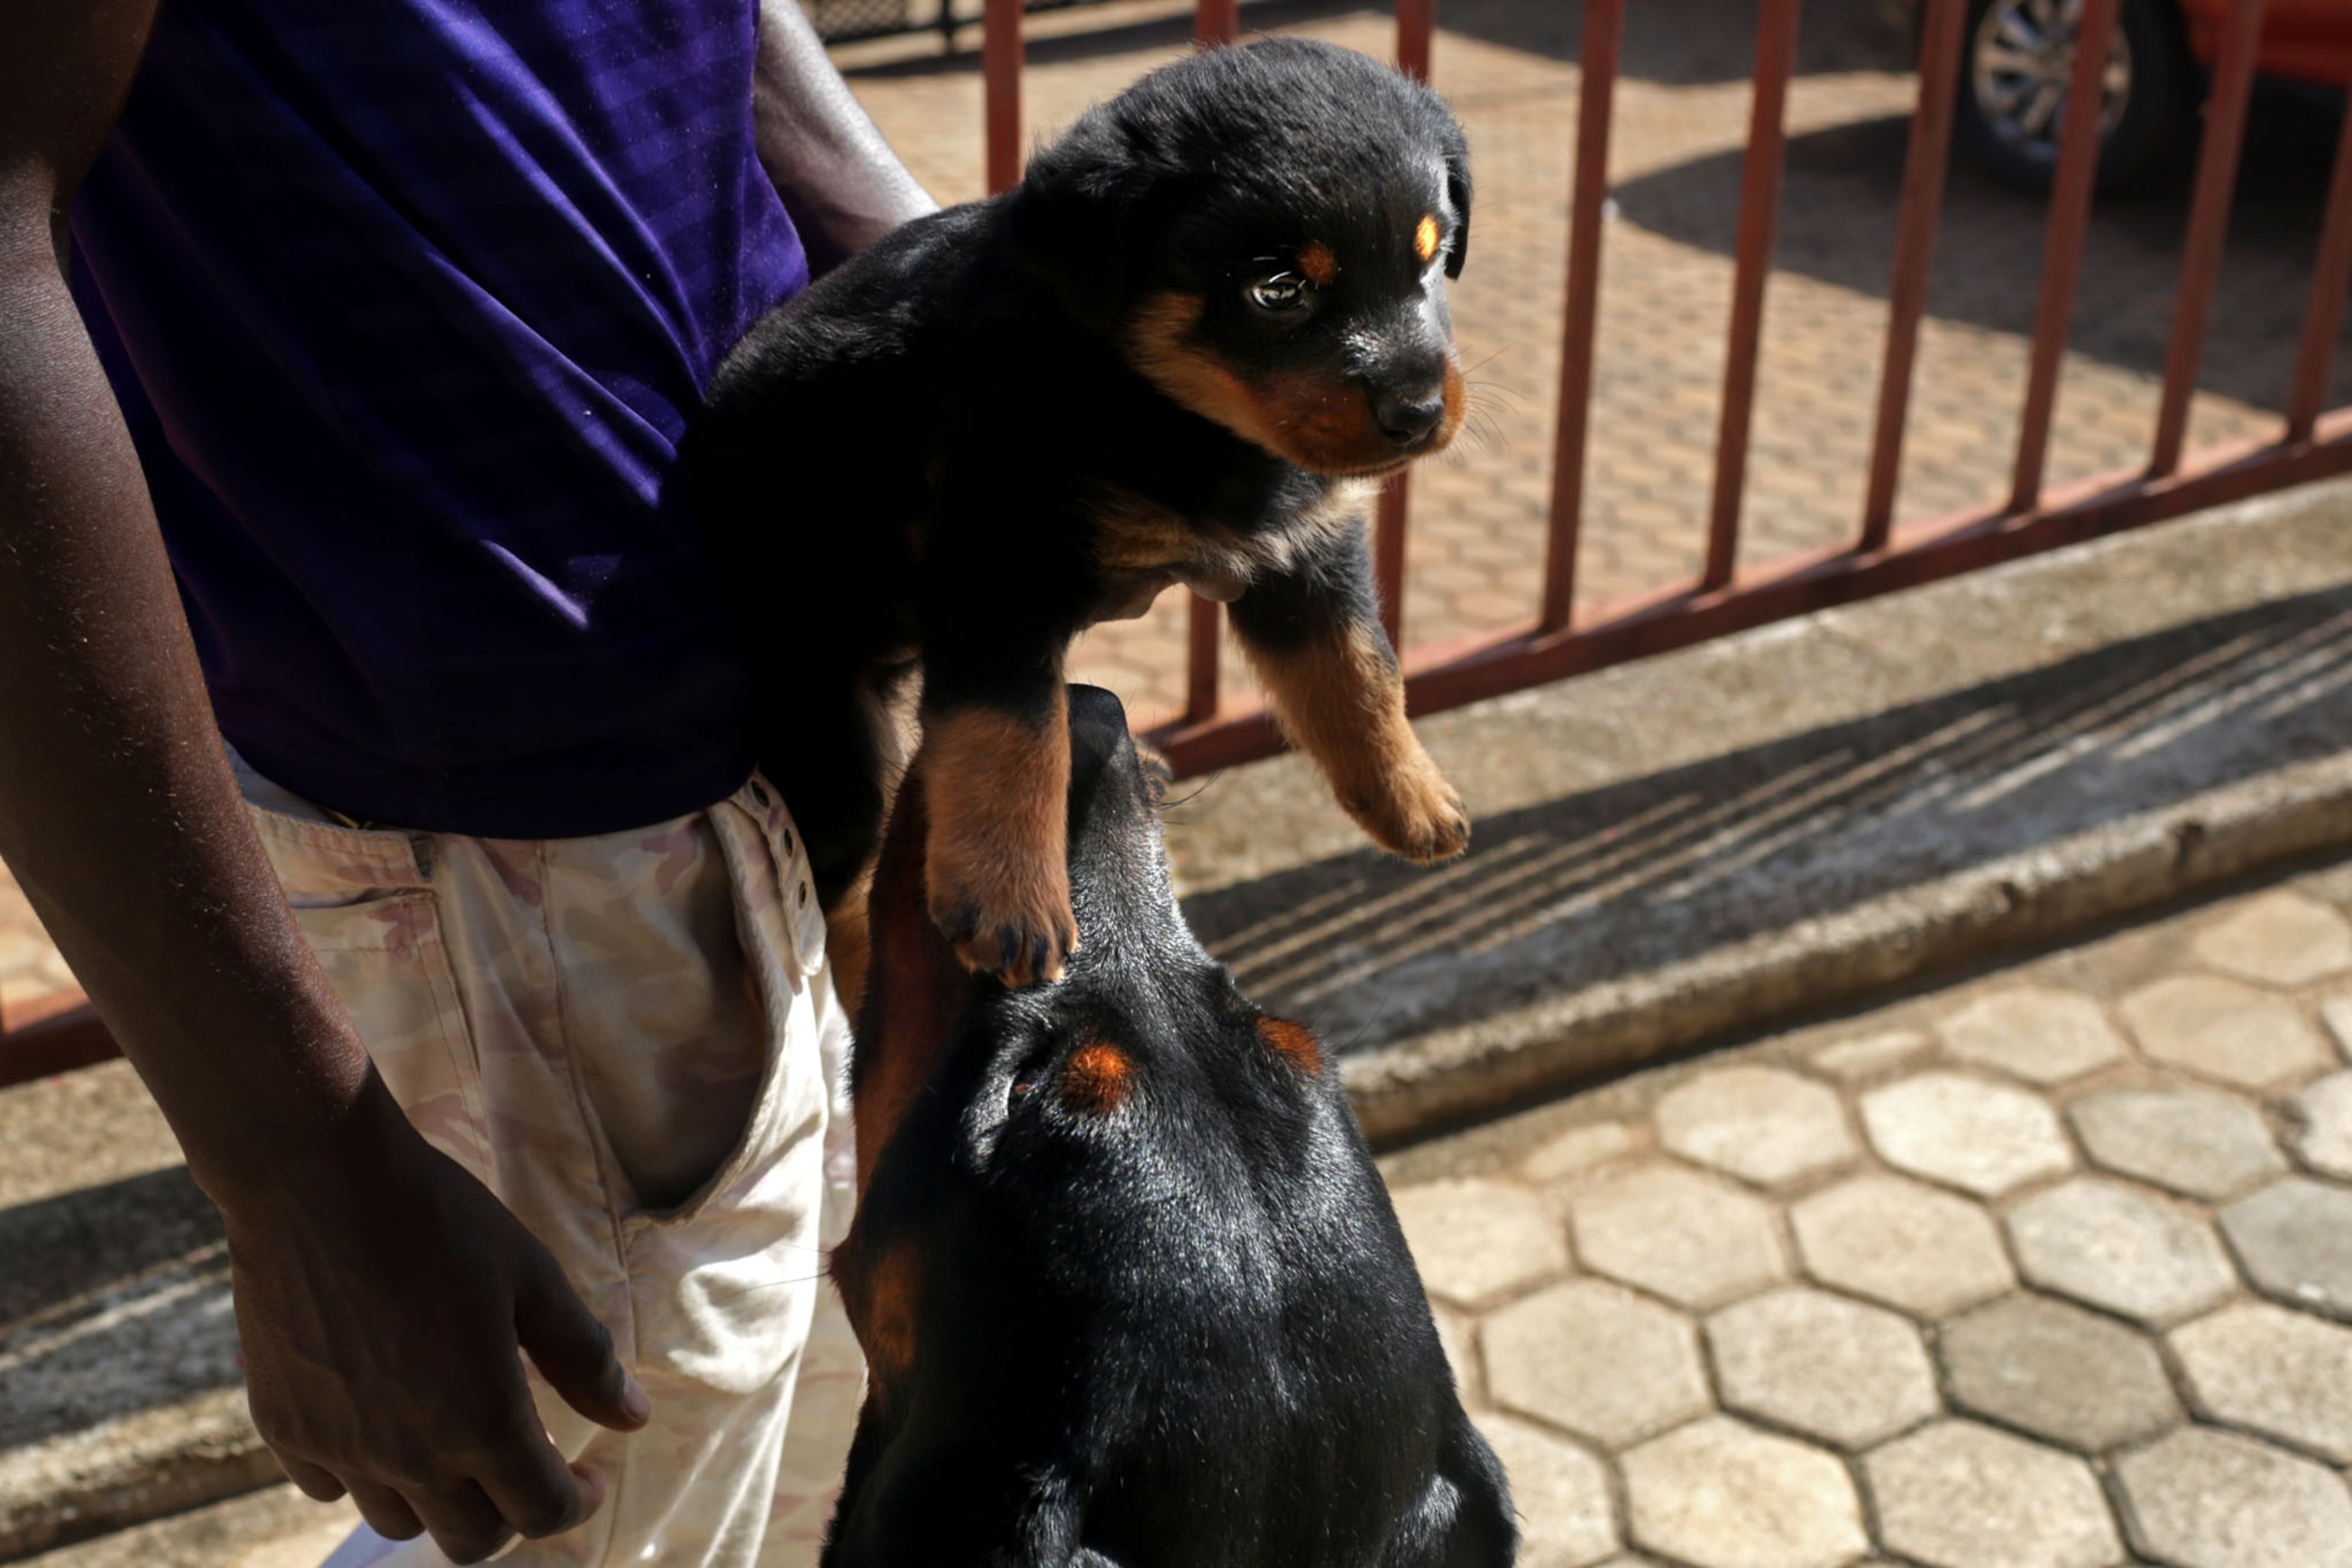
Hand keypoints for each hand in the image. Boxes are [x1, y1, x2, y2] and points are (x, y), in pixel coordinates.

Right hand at [223, 1114, 649, 1564]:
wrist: (317, 1182)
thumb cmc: (440, 1221)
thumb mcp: (534, 1279)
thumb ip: (584, 1358)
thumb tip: (634, 1419)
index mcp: (482, 1422)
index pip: (542, 1512)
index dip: (578, 1502)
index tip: (589, 1475)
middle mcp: (407, 1455)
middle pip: (471, 1540)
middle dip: (513, 1513)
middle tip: (528, 1464)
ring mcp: (338, 1448)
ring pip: (398, 1522)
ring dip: (439, 1498)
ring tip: (457, 1440)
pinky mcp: (282, 1427)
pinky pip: (329, 1486)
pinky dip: (365, 1473)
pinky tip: (384, 1420)